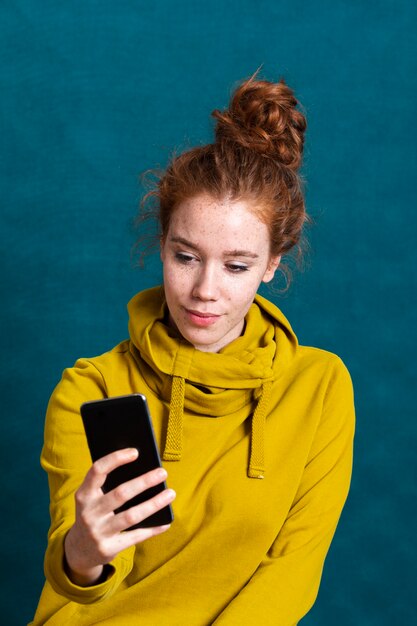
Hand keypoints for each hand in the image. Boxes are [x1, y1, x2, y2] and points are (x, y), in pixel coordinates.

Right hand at [64, 448, 175, 585]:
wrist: (79, 550)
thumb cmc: (94, 514)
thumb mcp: (92, 499)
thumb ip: (108, 485)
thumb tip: (143, 469)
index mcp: (83, 494)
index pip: (97, 470)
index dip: (116, 459)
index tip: (135, 452)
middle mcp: (88, 513)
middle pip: (120, 493)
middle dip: (144, 482)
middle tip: (162, 473)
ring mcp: (97, 532)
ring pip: (131, 515)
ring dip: (154, 504)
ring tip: (170, 494)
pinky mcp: (107, 549)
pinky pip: (135, 536)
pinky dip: (153, 529)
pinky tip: (166, 522)